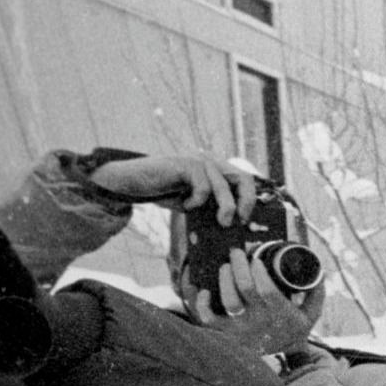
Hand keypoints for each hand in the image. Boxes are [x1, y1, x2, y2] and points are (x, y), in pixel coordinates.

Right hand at [87, 153, 258, 225]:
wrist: (134, 182)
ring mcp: (199, 160)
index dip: (250, 200)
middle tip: (237, 221)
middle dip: (246, 203)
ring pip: (223, 186)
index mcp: (217, 169)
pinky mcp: (185, 164)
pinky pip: (202, 187)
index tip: (245, 220)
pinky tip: (186, 206)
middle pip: (243, 179)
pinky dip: (197, 202)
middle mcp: (212, 161)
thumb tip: (234, 225)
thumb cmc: (166, 192)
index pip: (245, 180)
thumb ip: (213, 207)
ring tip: (218, 221)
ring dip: (224, 208)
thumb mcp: (196, 202)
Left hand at [187, 248, 320, 355]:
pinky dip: (202, 304)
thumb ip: (315, 293)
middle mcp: (260, 319)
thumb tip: (318, 272)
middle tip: (236, 253)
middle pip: (245, 288)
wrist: (281, 356)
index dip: (259, 271)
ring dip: (224, 279)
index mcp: (280, 313)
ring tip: (224, 266)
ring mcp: (241, 326)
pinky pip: (208, 318)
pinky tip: (205, 291)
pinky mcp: (227, 331)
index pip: (267, 289)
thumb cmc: (294, 329)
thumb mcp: (311, 314)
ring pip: (228, 300)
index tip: (257, 259)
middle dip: (238, 265)